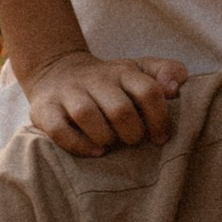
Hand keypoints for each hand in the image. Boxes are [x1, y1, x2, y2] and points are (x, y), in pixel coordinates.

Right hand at [25, 48, 188, 154]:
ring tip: (111, 144)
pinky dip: (79, 145)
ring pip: (88, 116)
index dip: (160, 119)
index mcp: (123, 72)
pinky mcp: (45, 109)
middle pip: (120, 110)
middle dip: (132, 134)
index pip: (149, 91)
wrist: (55, 71)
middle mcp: (96, 79)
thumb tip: (175, 88)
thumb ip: (167, 72)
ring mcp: (69, 93)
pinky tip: (95, 151)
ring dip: (106, 138)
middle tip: (132, 141)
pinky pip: (60, 130)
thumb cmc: (109, 82)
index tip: (160, 137)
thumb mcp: (140, 70)